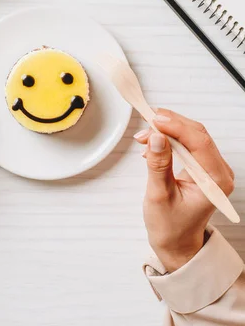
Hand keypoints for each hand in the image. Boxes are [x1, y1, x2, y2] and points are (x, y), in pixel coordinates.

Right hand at [134, 109, 233, 271]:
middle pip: (197, 134)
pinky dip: (168, 139)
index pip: (199, 142)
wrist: (177, 243)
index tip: (154, 119)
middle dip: (170, 124)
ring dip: (166, 130)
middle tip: (145, 120)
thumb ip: (158, 164)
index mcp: (215, 182)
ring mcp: (211, 168)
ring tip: (143, 135)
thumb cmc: (171, 227)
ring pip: (191, 135)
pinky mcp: (201, 166)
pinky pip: (186, 143)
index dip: (176, 126)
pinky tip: (152, 144)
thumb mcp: (159, 196)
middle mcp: (218, 172)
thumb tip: (155, 136)